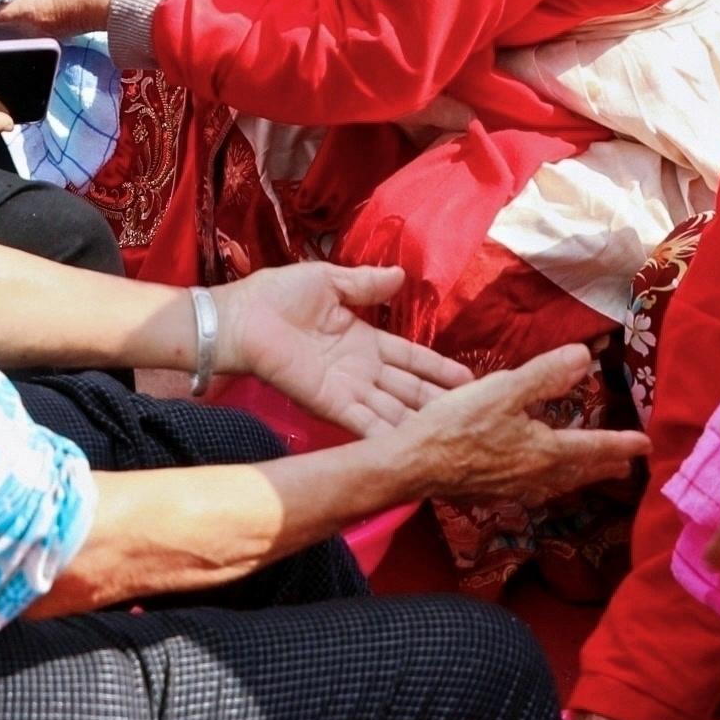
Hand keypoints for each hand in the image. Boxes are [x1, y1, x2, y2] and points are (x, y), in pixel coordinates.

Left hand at [219, 260, 469, 433]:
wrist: (241, 318)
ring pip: (394, 410)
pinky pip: (365, 422)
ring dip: (421, 421)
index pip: (410, 357)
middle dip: (440, 400)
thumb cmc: (277, 295)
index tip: (471, 379)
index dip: (437, 368)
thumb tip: (402, 275)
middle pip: (409, 388)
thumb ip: (365, 284)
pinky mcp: (330, 404)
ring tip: (455, 434)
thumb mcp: (329, 281)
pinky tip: (413, 445)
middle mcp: (362, 369)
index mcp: (363, 340)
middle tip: (478, 412)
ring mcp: (348, 389)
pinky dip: (387, 434)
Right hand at [372, 344, 648, 513]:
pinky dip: (553, 484)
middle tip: (627, 464)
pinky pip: (537, 491)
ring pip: (559, 484)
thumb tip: (586, 357)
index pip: (594, 447)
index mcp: (545, 451)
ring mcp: (514, 489)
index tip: (646, 445)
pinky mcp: (494, 494)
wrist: (413, 466)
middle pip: (580, 472)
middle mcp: (536, 477)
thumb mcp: (503, 390)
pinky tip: (540, 481)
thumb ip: (546, 374)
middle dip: (605, 466)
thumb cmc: (457, 425)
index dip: (621, 444)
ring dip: (581, 477)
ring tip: (592, 473)